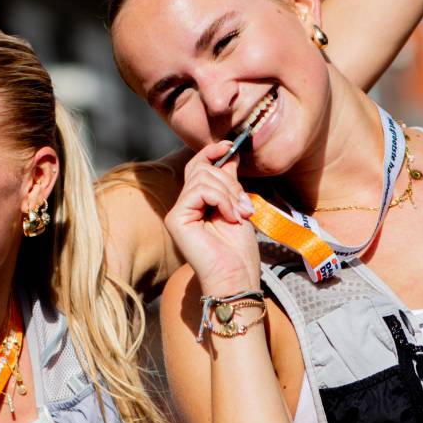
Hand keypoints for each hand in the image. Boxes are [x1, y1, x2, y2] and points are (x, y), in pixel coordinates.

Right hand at [164, 143, 260, 299]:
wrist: (236, 276)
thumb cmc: (238, 250)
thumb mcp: (237, 206)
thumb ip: (230, 182)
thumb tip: (231, 154)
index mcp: (197, 202)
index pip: (198, 166)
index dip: (212, 152)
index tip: (231, 145)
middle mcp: (184, 205)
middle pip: (201, 168)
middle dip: (230, 182)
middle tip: (246, 205)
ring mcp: (178, 212)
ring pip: (202, 178)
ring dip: (229, 193)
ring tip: (240, 214)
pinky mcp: (176, 219)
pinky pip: (199, 191)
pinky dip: (221, 200)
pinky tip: (230, 217)